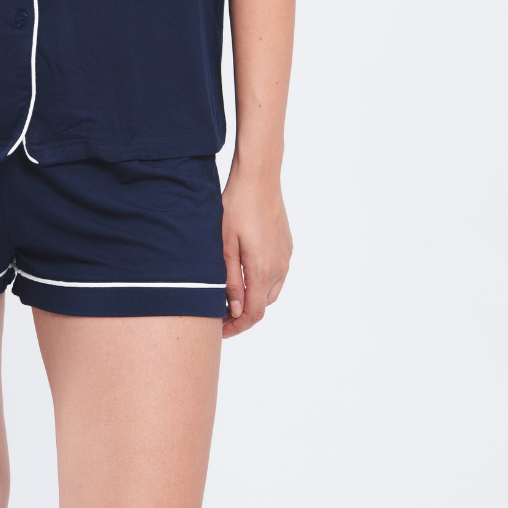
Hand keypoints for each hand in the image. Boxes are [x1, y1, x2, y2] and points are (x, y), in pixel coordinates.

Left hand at [221, 162, 292, 338]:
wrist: (259, 177)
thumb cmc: (237, 207)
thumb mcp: (225, 245)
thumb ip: (231, 280)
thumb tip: (235, 309)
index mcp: (262, 270)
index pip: (254, 313)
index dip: (238, 326)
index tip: (222, 330)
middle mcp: (279, 267)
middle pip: (264, 304)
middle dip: (244, 313)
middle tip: (220, 311)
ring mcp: (285, 256)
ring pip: (271, 289)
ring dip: (254, 296)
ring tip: (231, 292)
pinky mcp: (287, 245)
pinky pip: (277, 273)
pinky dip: (262, 281)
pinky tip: (246, 270)